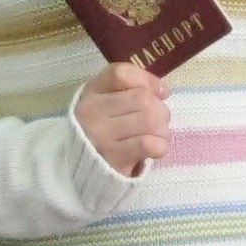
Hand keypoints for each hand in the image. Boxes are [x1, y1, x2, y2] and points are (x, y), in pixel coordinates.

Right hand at [74, 62, 169, 176]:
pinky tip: (156, 150)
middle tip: (160, 122)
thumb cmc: (103, 132)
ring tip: (159, 136)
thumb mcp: (106, 105)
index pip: (120, 74)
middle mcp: (92, 112)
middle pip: (142, 98)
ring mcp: (101, 136)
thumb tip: (163, 90)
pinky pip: (149, 144)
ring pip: (149, 120)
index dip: (147, 80)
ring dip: (163, 129)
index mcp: (91, 93)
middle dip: (161, 110)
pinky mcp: (113, 159)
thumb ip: (130, 90)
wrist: (82, 171)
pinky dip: (161, 145)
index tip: (161, 93)